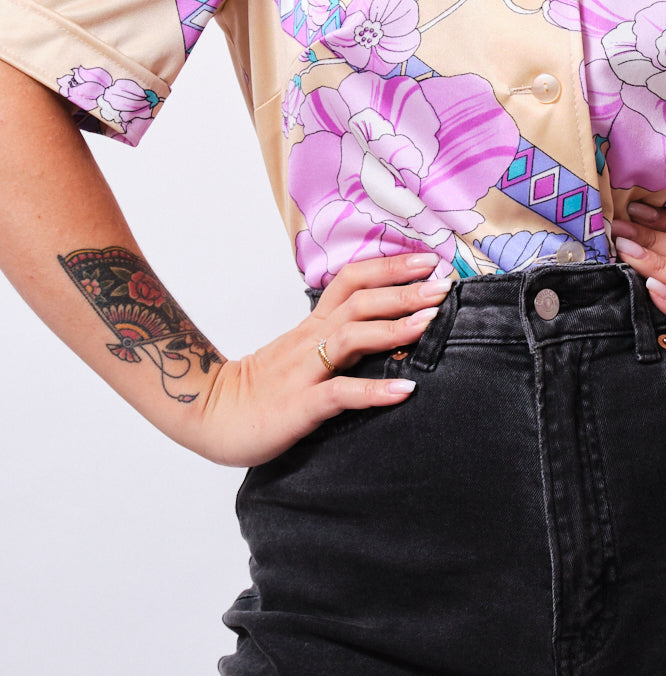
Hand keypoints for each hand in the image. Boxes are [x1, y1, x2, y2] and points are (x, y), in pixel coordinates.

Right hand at [192, 252, 449, 465]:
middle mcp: (311, 340)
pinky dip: (374, 391)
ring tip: (429, 322)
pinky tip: (404, 390)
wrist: (210, 415)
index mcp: (313, 324)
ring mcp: (305, 371)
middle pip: (360, 300)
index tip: (428, 260)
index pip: (352, 279)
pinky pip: (339, 394)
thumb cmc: (263, 386)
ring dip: (393, 327)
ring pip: (352, 337)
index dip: (390, 266)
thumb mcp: (303, 351)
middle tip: (444, 283)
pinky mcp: (300, 406)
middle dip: (404, 290)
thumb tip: (386, 323)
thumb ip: (338, 336)